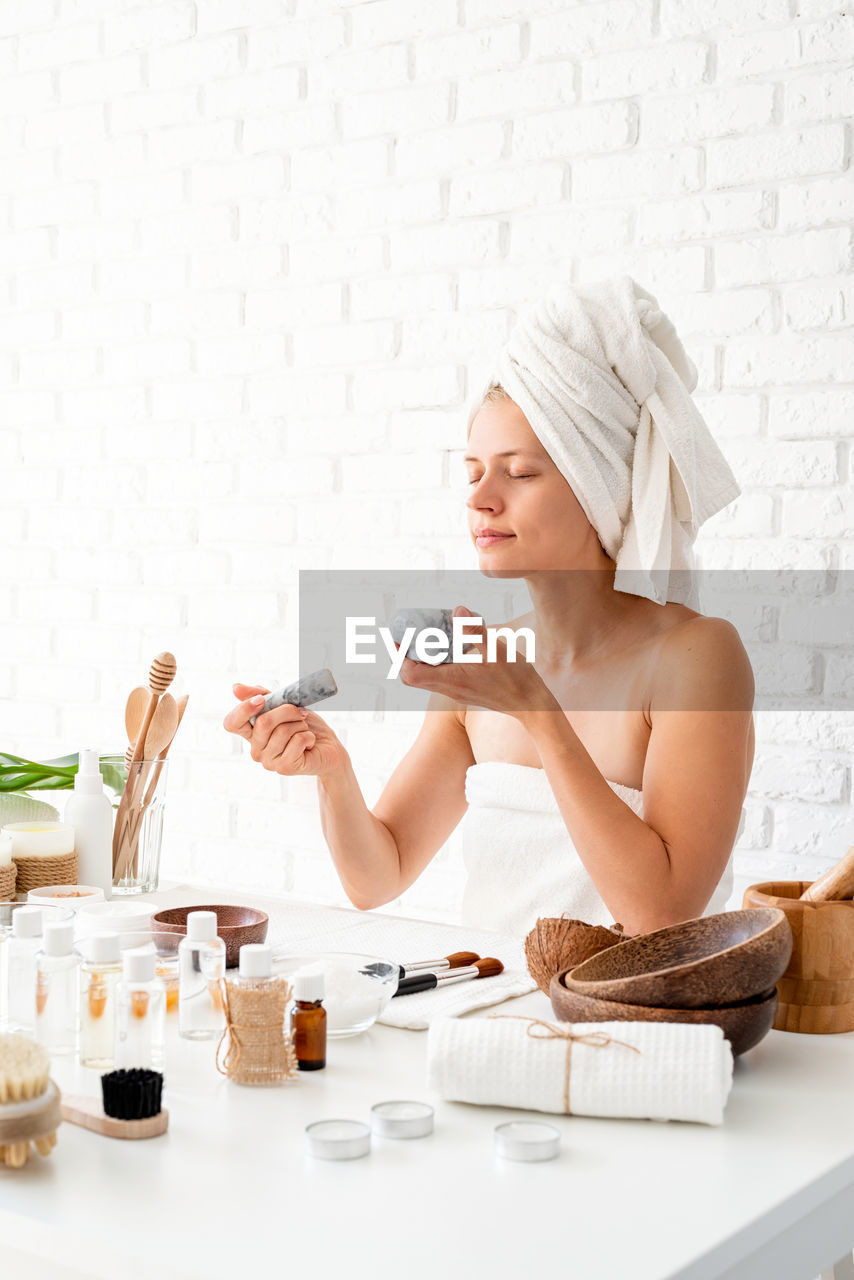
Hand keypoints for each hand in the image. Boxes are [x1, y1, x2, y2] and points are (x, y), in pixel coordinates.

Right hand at [224, 682, 345, 777]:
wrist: (328, 747)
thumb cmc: (305, 725)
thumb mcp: (284, 704)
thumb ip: (263, 696)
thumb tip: (235, 688)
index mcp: (252, 733)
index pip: (232, 723)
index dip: (243, 710)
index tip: (261, 700)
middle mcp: (256, 749)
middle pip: (263, 722)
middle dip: (287, 710)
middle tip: (301, 713)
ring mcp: (268, 761)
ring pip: (282, 731)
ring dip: (300, 724)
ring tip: (304, 730)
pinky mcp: (284, 768)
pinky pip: (296, 741)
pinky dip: (308, 736)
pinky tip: (309, 743)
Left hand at [398, 607, 557, 717]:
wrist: (530, 704)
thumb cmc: (515, 679)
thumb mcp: (496, 649)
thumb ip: (474, 630)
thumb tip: (457, 611)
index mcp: (452, 679)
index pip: (411, 674)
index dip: (399, 657)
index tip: (396, 638)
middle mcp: (449, 688)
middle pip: (412, 676)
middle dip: (404, 655)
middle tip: (405, 633)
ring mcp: (456, 691)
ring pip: (426, 677)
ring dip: (419, 658)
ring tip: (424, 636)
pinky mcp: (463, 690)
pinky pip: (440, 677)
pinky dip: (436, 662)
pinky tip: (449, 646)